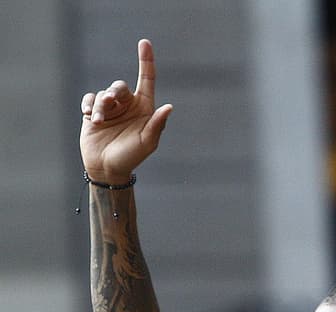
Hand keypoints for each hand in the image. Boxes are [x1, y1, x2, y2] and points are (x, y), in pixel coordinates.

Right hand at [80, 39, 172, 184]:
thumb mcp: (147, 142)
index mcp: (144, 108)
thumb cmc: (131, 156)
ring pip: (103, 93)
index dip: (146, 61)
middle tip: (108, 107)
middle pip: (120, 85)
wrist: (107, 167)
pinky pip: (89, 98)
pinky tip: (89, 116)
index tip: (144, 42)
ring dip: (99, 105)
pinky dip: (88, 105)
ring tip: (98, 120)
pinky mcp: (94, 111)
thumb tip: (169, 107)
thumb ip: (157, 124)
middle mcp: (128, 105)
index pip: (147, 80)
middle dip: (113, 94)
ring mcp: (111, 108)